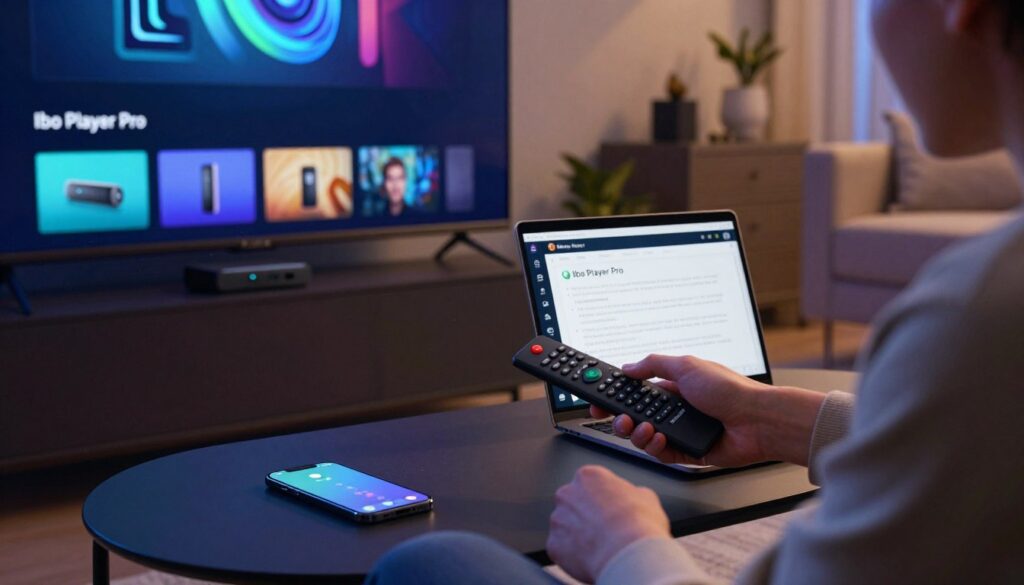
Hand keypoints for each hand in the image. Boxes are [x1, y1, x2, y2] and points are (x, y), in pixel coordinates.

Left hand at [547, 465, 670, 582]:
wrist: (627, 553)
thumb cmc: (639, 523)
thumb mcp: (646, 497)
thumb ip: (631, 493)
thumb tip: (633, 497)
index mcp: (588, 476)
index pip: (590, 484)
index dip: (603, 499)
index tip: (611, 510)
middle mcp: (567, 494)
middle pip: (574, 504)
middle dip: (586, 515)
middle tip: (604, 529)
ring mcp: (557, 519)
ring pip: (566, 527)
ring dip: (578, 535)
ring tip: (600, 547)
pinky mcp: (553, 544)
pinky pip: (562, 549)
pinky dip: (573, 554)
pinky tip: (591, 558)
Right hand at [589, 355, 825, 466]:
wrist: (758, 420)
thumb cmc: (730, 390)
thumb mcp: (687, 365)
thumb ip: (654, 364)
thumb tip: (629, 366)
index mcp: (673, 387)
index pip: (635, 392)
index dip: (615, 396)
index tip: (598, 400)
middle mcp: (675, 410)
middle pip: (635, 416)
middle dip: (620, 417)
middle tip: (615, 417)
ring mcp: (680, 432)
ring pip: (644, 436)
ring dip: (637, 432)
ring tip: (643, 428)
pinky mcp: (688, 453)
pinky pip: (661, 453)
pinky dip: (655, 447)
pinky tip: (658, 439)